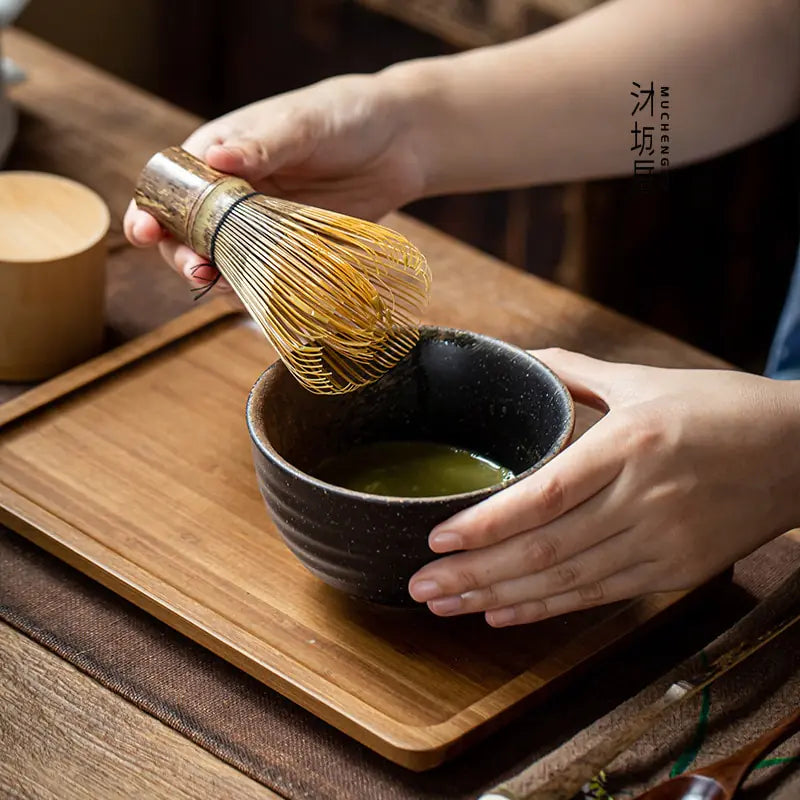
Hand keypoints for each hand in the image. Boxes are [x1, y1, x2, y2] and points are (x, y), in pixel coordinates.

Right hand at [123, 71, 429, 288]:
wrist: (401, 143)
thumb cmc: (344, 117)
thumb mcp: (303, 123)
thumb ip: (262, 144)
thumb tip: (217, 157)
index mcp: (218, 153)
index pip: (169, 186)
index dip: (152, 210)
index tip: (146, 232)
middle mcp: (231, 193)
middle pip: (186, 233)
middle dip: (182, 254)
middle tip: (198, 270)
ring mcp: (259, 225)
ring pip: (220, 260)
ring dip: (215, 278)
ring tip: (223, 285)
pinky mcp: (289, 249)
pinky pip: (261, 275)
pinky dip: (253, 287)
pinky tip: (254, 294)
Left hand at [409, 349, 799, 625]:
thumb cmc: (720, 408)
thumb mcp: (645, 380)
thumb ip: (574, 371)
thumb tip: (519, 359)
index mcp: (632, 443)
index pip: (545, 494)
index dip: (488, 523)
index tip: (437, 539)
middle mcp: (645, 499)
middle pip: (546, 549)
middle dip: (475, 573)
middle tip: (420, 586)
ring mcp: (662, 543)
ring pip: (567, 582)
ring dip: (499, 599)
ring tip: (446, 606)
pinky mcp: (675, 572)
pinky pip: (599, 597)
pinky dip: (547, 609)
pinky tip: (502, 615)